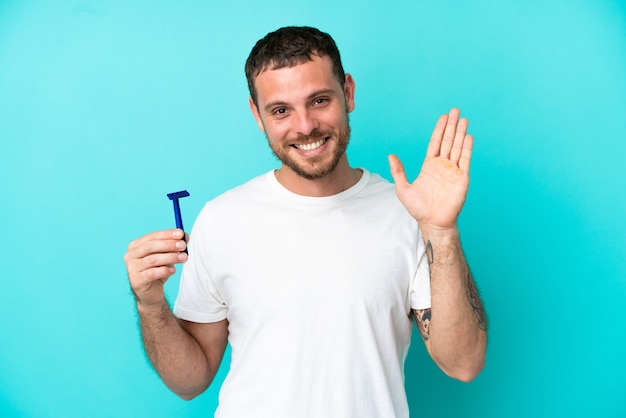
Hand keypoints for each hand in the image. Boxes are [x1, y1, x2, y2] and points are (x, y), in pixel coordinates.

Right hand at [124, 229, 187, 308]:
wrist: (151, 293)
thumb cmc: (158, 271)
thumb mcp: (167, 256)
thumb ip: (174, 245)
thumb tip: (186, 236)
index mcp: (136, 246)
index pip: (152, 236)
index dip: (167, 234)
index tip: (181, 234)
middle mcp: (131, 256)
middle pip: (150, 246)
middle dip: (168, 244)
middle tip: (183, 246)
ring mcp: (132, 268)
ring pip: (152, 260)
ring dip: (170, 257)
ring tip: (184, 258)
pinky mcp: (136, 281)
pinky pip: (152, 273)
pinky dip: (165, 270)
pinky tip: (173, 270)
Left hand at [388, 108, 472, 230]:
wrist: (432, 222)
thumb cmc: (418, 209)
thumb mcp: (403, 188)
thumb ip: (398, 171)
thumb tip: (391, 156)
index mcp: (429, 166)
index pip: (435, 143)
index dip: (439, 130)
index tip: (443, 117)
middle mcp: (442, 166)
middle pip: (448, 141)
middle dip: (451, 126)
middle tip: (456, 111)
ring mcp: (453, 171)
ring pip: (457, 148)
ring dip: (460, 133)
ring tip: (464, 119)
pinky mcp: (462, 178)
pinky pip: (465, 160)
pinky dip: (467, 148)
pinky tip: (468, 137)